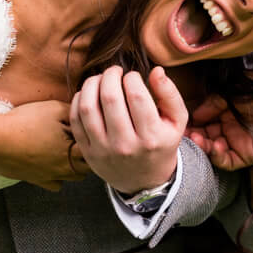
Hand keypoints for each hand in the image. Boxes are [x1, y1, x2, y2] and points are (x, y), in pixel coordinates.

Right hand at [0, 99, 86, 189]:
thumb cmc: (23, 123)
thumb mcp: (54, 108)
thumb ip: (74, 112)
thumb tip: (85, 114)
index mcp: (72, 149)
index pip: (94, 149)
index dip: (94, 140)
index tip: (91, 133)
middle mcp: (65, 166)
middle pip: (87, 167)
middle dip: (88, 156)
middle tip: (82, 143)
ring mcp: (51, 176)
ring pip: (74, 177)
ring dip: (75, 167)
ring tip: (69, 154)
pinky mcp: (36, 180)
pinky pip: (55, 185)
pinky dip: (58, 177)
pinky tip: (53, 166)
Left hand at [71, 66, 187, 194]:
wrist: (144, 181)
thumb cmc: (161, 144)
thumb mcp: (176, 122)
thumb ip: (170, 94)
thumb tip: (156, 70)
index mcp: (151, 137)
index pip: (136, 95)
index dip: (132, 77)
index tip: (133, 76)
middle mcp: (125, 145)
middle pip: (110, 98)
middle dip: (110, 75)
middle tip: (115, 71)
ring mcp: (103, 150)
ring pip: (88, 107)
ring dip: (91, 84)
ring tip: (100, 78)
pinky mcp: (87, 152)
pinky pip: (75, 120)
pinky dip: (78, 100)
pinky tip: (88, 93)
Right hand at [186, 93, 252, 170]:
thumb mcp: (233, 90)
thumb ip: (214, 102)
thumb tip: (196, 115)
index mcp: (227, 113)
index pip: (204, 122)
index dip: (193, 123)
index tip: (181, 123)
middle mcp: (230, 129)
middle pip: (206, 137)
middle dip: (194, 136)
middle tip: (184, 134)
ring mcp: (238, 143)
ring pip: (214, 150)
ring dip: (203, 146)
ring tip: (196, 139)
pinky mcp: (248, 156)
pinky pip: (228, 161)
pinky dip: (218, 156)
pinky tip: (215, 146)